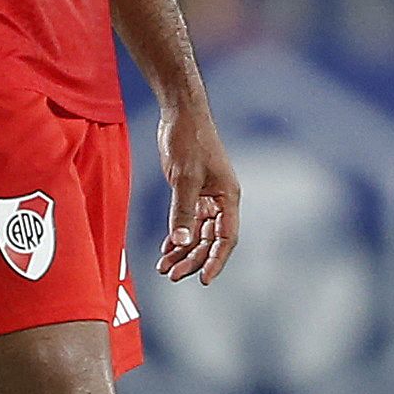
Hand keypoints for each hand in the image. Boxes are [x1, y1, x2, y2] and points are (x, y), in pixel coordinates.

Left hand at [153, 100, 240, 283]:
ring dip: (182, 251)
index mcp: (228, 197)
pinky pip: (188, 221)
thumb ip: (182, 211)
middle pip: (210, 240)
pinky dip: (177, 236)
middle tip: (173, 275)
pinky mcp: (192, 191)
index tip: (203, 280)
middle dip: (192, 259)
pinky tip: (165, 250)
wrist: (181, 114)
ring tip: (164, 268)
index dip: (216, 261)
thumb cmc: (190, 139)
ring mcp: (206, 196)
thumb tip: (181, 241)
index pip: (226, 238)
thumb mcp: (184, 178)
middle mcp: (220, 200)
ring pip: (198, 233)